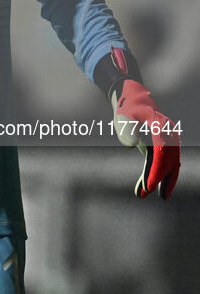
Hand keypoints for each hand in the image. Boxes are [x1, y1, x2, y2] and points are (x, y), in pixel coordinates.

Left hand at [112, 79, 180, 199]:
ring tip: (150, 195)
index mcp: (159, 125)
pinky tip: (146, 186)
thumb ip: (127, 130)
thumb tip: (132, 145)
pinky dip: (158, 174)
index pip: (161, 152)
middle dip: (160, 179)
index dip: (156, 171)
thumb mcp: (123, 117)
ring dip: (163, 180)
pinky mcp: (164, 143)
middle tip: (146, 193)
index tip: (149, 186)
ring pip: (170, 163)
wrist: (133, 98)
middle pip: (169, 160)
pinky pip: (163, 161)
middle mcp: (168, 132)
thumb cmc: (128, 108)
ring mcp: (168, 138)